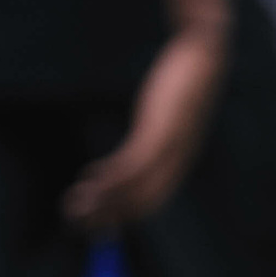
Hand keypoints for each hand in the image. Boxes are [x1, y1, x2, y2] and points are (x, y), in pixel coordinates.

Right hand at [63, 25, 224, 231]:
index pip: (149, 200)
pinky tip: (91, 179)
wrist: (201, 55)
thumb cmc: (180, 81)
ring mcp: (169, 149)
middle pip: (141, 202)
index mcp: (177, 160)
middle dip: (107, 215)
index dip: (120, 214)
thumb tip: (136, 140)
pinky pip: (133, 163)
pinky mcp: (160, 131)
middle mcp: (176, 161)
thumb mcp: (165, 112)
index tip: (94, 222)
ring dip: (103, 201)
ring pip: (135, 188)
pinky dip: (112, 177)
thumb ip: (153, 132)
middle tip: (74, 221)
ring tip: (74, 205)